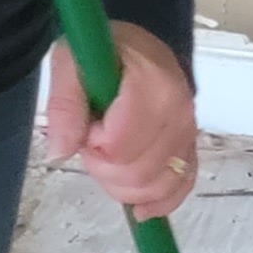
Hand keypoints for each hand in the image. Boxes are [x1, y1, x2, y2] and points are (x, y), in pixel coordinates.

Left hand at [43, 21, 198, 220]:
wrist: (138, 48)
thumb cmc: (105, 52)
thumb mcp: (70, 61)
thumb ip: (65, 104)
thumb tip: (60, 152)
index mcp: (153, 84)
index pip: (119, 146)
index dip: (93, 144)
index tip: (87, 123)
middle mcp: (180, 111)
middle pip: (138, 171)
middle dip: (104, 167)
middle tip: (93, 140)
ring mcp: (190, 132)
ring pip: (156, 186)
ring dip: (123, 184)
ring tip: (110, 156)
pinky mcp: (191, 148)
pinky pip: (180, 188)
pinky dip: (157, 201)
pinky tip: (137, 205)